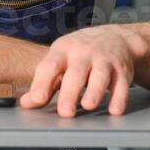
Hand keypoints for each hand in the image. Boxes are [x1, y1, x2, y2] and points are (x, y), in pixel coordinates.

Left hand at [18, 26, 148, 117]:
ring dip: (94, 91)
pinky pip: (122, 84)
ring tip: (88, 106)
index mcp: (63, 50)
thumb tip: (26, 103)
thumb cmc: (80, 53)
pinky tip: (115, 110)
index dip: (42, 83)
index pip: (50, 66)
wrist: (115, 36)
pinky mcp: (122, 70)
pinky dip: (120, 98)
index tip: (37, 99)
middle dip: (70, 93)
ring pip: (100, 76)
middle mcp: (84, 53)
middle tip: (65, 112)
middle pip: (76, 73)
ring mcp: (104, 60)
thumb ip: (44, 83)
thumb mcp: (59, 60)